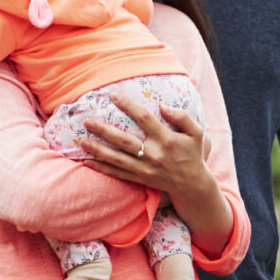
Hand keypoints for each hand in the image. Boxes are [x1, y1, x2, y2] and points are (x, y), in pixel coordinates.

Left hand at [82, 95, 211, 208]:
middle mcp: (154, 154)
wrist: (192, 184)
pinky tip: (87, 162)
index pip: (144, 119)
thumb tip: (162, 106)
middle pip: (124, 141)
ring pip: (117, 159)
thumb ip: (182, 117)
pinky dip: (102, 168)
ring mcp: (145, 168)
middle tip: (88, 121)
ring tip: (83, 141)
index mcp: (166, 139)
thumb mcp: (196, 133)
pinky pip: (118, 173)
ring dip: (99, 150)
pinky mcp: (140, 178)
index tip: (114, 96)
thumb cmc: (193, 154)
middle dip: (104, 131)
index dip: (128, 106)